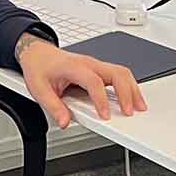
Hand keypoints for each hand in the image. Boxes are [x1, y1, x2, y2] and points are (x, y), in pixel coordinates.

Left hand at [17, 33, 146, 128]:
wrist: (37, 53)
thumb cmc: (39, 67)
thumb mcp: (39, 89)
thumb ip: (53, 107)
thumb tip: (65, 122)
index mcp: (73, 67)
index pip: (93, 82)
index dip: (101, 100)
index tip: (105, 116)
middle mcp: (88, 64)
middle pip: (116, 73)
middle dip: (127, 93)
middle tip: (130, 112)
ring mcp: (95, 65)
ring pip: (122, 72)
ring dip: (133, 89)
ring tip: (138, 107)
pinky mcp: (98, 69)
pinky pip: (119, 74)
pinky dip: (128, 86)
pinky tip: (131, 98)